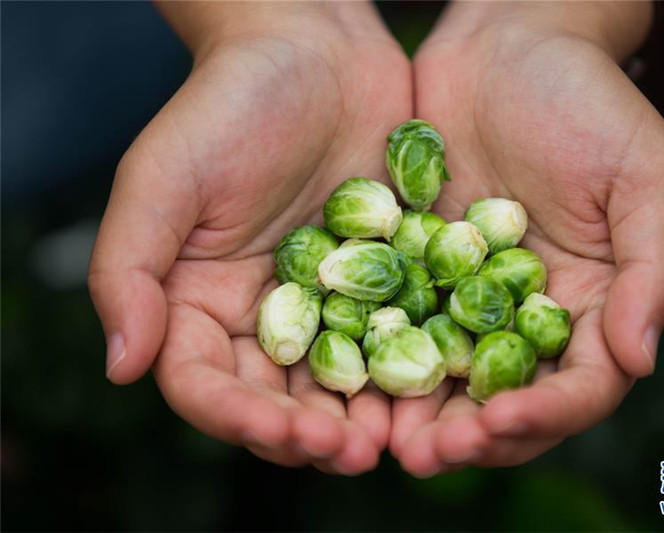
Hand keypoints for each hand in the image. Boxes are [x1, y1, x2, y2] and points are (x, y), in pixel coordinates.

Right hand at [88, 3, 410, 473]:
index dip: (240, 419)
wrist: (315, 51)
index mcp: (202, 304)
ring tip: (401, 440)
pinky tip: (442, 384)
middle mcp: (265, 316)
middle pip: (280, 398)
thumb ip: (129, 270)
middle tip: (353, 453)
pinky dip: (416, 365)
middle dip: (312, 434)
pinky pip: (400, 333)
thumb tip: (122, 367)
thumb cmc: (228, 105)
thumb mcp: (163, 179)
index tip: (285, 433)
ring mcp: (330, 303)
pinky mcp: (385, 281)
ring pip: (344, 381)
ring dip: (369, 418)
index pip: (207, 385)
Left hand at [391, 2, 663, 475]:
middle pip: (504, 399)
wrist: (505, 48)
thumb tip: (639, 360)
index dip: (545, 414)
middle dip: (469, 434)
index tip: (501, 422)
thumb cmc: (588, 103)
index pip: (577, 385)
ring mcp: (465, 301)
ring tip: (381, 440)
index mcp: (589, 308)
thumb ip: (651, 270)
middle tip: (426, 453)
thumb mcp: (642, 176)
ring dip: (414, 416)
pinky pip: (392, 325)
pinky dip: (372, 358)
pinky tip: (345, 378)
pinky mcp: (412, 273)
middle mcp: (526, 318)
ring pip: (442, 379)